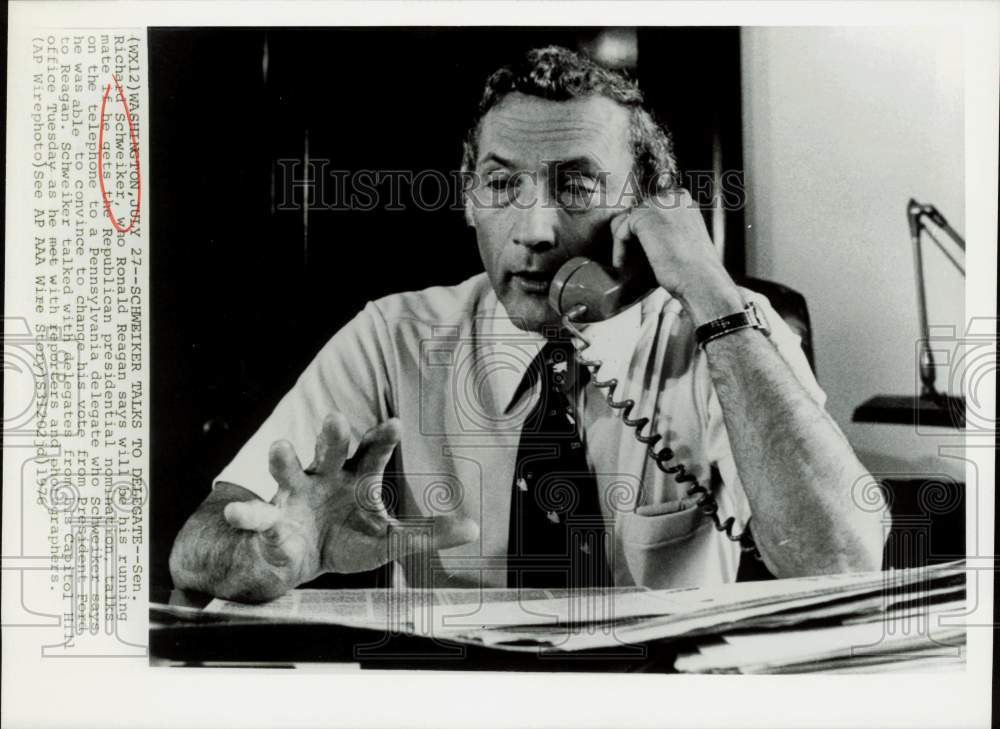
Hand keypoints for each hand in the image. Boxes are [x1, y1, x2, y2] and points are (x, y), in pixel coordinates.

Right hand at [222, 412, 479, 585]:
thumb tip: (474, 529)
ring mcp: (294, 495)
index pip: (372, 453)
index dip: (381, 438)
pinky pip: (259, 517)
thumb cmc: (349, 541)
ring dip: (284, 458)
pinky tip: (241, 513)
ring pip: (288, 470)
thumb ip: (427, 534)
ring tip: (279, 448)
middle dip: (332, 434)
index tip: (393, 423)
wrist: (304, 563)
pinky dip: (251, 515)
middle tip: (336, 418)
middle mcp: (324, 477)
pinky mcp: (270, 520)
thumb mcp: (390, 542)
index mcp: (356, 478)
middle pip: (330, 449)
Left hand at [610, 188, 744, 323]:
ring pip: (626, 222)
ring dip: (623, 244)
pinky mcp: (643, 217)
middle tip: (629, 259)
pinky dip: (619, 251)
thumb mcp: (682, 240)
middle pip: (636, 213)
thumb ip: (665, 230)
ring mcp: (658, 203)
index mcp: (684, 201)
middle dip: (631, 237)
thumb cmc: (694, 270)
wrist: (700, 279)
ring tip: (626, 264)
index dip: (641, 232)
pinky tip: (622, 266)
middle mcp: (672, 196)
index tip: (637, 252)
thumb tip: (644, 235)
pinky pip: (620, 232)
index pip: (651, 210)